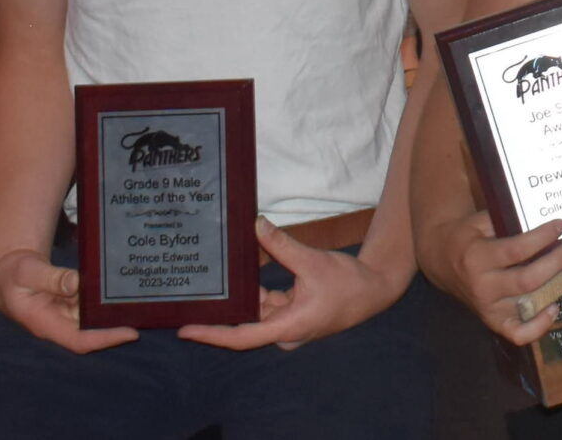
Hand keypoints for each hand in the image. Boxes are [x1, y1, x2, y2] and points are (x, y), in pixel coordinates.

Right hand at [0, 246, 138, 354]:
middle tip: (147, 314)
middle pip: (93, 331)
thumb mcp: (28, 272)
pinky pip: (91, 303)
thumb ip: (51, 278)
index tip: (130, 333)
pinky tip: (123, 289)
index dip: (105, 339)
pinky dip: (105, 299)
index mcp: (46, 324)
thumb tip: (75, 284)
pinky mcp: (70, 302)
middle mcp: (59, 323)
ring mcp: (66, 313)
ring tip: (142, 301)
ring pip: (94, 317)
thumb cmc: (14, 274)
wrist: (7, 271)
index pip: (80, 340)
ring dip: (114, 312)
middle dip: (117, 326)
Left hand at [178, 217, 405, 351]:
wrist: (375, 290)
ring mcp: (289, 324)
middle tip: (193, 301)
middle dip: (223, 312)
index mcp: (287, 327)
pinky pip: (270, 306)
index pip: (241, 337)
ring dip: (243, 298)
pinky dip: (259, 293)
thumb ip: (282, 245)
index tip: (187, 331)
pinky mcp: (294, 315)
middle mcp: (284, 332)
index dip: (212, 335)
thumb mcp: (313, 261)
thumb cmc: (347, 282)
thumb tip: (256, 225)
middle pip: (246, 325)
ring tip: (213, 287)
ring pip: (258, 312)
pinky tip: (242, 279)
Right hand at [427, 213, 561, 347]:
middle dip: (558, 261)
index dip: (543, 237)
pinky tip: (554, 307)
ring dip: (556, 286)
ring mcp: (488, 308)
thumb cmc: (466, 236)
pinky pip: (518, 334)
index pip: (518, 250)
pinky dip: (539, 326)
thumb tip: (545, 220)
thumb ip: (507, 222)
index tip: (560, 224)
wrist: (439, 259)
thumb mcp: (480, 221)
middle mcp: (483, 287)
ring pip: (529, 305)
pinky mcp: (492, 322)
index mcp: (477, 258)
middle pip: (529, 279)